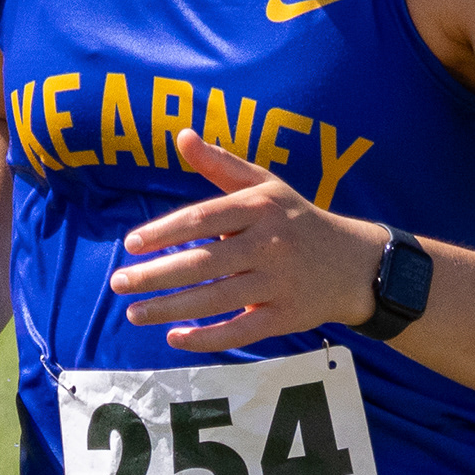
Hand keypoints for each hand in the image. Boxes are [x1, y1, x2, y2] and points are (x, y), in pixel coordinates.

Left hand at [110, 134, 376, 351]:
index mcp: (260, 208)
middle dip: (156, 275)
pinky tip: (174, 338)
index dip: (164, 231)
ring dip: (170, 309)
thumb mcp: (266, 185)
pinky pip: (240, 331)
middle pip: (204, 263)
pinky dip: (206, 338)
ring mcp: (278, 283)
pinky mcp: (285, 317)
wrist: (355, 263)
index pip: (203, 218)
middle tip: (119, 283)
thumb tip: (182, 135)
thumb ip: (221, 164)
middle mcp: (270, 244)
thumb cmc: (297, 220)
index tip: (131, 244)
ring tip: (133, 313)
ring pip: (216, 299)